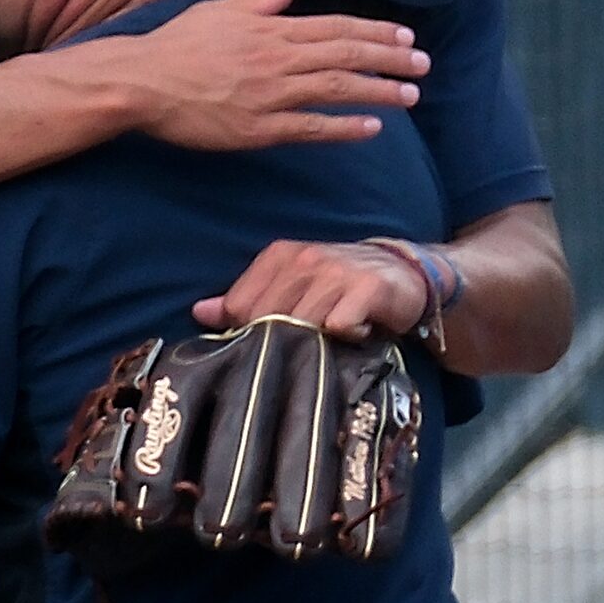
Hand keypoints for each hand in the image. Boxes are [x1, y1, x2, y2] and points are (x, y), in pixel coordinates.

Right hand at [130, 0, 429, 151]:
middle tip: (423, 64)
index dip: (376, 32)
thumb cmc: (176, 45)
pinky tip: (372, 128)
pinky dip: (345, 127)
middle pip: (348, 55)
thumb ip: (261, 1)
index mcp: (272, 29)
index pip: (337, 27)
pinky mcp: (259, 128)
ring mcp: (272, 95)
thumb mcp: (219, 11)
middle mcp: (280, 59)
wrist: (142, 82)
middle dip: (391, 58)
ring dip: (379, 91)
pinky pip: (312, 127)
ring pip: (338, 89)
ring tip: (410, 95)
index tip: (405, 37)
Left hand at [196, 239, 431, 340]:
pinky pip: (340, 328)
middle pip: (268, 320)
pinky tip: (357, 332)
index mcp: (279, 256)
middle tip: (302, 345)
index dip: (249, 332)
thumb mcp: (289, 285)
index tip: (269, 339)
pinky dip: (346, 339)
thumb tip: (200, 312)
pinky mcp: (368, 288)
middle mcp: (306, 259)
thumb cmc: (338, 285)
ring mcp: (337, 272)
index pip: (240, 306)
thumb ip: (245, 300)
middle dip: (280, 341)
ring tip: (331, 336)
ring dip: (315, 342)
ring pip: (302, 326)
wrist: (404, 271)